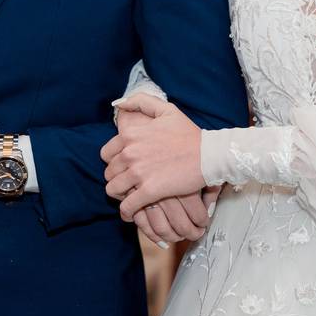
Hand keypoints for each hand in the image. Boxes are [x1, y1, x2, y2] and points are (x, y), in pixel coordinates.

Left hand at [116, 103, 210, 243]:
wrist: (209, 154)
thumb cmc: (189, 133)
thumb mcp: (166, 110)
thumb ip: (141, 102)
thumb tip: (120, 104)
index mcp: (130, 135)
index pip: (106, 154)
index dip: (113, 162)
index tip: (124, 167)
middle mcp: (130, 153)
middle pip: (109, 172)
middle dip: (116, 178)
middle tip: (128, 183)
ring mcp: (138, 172)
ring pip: (113, 189)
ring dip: (119, 195)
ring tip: (129, 196)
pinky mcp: (149, 191)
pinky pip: (127, 206)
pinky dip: (126, 211)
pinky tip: (130, 212)